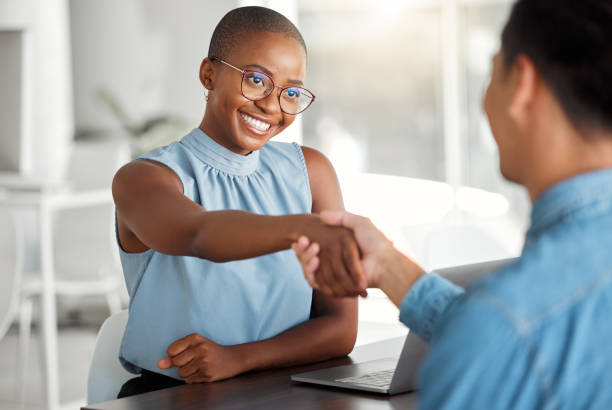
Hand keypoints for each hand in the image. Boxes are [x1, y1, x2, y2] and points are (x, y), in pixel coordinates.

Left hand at [157, 333, 244, 382]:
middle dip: (182, 365)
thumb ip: (175, 355)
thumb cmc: (211, 351)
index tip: (184, 354)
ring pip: (181, 373)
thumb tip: (159, 364)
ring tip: (199, 366)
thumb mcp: (195, 346)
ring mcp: (204, 362)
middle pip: (176, 363)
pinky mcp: (207, 374)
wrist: (234, 358)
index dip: (174, 356)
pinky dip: (194, 378)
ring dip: (187, 373)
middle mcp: (200, 348)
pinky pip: (189, 380)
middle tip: (194, 360)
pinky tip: (203, 372)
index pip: (171, 350)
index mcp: (195, 338)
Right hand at [295, 210, 425, 304]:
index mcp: (339, 253)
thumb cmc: (374, 241)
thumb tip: (321, 214)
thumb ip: (340, 218)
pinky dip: (310, 271)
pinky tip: (311, 260)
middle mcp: (336, 265)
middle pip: (310, 261)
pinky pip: (315, 281)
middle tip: (297, 242)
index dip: (305, 245)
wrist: (383, 261)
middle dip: (302, 253)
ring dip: (305, 259)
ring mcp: (335, 276)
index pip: (315, 250)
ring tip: (300, 247)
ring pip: (310, 270)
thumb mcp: (359, 223)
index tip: (299, 238)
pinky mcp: (335, 287)